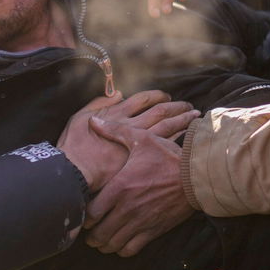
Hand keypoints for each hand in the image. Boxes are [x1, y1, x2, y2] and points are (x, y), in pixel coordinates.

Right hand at [57, 90, 193, 189]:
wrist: (76, 175)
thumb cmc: (75, 148)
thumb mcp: (79, 118)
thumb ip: (99, 104)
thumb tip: (118, 94)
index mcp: (119, 113)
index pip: (145, 99)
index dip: (158, 96)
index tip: (167, 97)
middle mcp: (133, 126)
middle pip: (162, 111)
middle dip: (177, 107)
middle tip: (188, 106)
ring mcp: (140, 145)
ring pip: (169, 128)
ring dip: (183, 121)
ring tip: (194, 118)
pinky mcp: (144, 161)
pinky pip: (168, 147)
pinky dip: (180, 139)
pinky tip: (188, 139)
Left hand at [83, 118, 193, 257]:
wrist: (198, 176)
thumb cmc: (169, 156)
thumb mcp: (141, 139)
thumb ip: (114, 131)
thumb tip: (93, 120)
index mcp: (119, 187)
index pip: (91, 212)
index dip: (84, 216)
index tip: (84, 213)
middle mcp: (127, 209)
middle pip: (98, 233)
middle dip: (91, 235)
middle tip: (89, 231)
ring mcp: (140, 222)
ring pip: (112, 244)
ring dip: (104, 244)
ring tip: (101, 240)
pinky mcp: (153, 231)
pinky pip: (130, 249)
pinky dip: (122, 249)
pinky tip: (120, 243)